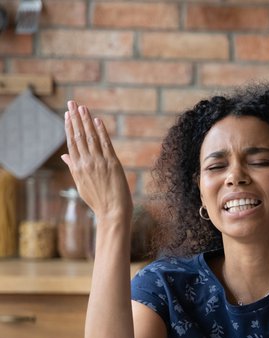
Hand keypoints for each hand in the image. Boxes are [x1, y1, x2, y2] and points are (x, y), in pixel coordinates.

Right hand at [60, 101, 132, 220]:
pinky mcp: (112, 164)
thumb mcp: (81, 183)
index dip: (69, 127)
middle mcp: (86, 162)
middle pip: (79, 136)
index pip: (71, 142)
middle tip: (71, 103)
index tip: (67, 114)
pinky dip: (101, 132)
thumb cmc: (98, 200)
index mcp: (77, 167)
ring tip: (82, 107)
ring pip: (90, 137)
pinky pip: (106, 144)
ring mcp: (99, 162)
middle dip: (74, 118)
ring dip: (86, 121)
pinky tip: (97, 121)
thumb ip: (73, 167)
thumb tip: (64, 155)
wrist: (112, 212)